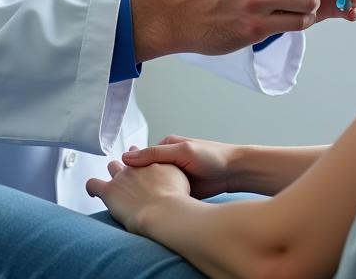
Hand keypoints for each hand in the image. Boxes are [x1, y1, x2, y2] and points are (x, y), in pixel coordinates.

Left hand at [86, 150, 189, 234]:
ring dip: (113, 174)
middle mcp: (137, 166)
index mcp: (154, 162)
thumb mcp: (183, 180)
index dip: (144, 163)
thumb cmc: (177, 200)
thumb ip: (175, 175)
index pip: (146, 155)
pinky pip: (93, 184)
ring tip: (115, 185)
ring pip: (112, 166)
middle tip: (130, 178)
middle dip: (128, 164)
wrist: (164, 212)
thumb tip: (174, 178)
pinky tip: (93, 192)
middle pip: (128, 158)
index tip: (145, 171)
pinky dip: (91, 187)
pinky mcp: (109, 191)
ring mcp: (122, 176)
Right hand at [121, 134, 236, 198]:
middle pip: (146, 174)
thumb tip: (127, 157)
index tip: (121, 182)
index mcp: (166, 146)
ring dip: (149, 194)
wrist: (234, 172)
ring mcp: (174, 175)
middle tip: (128, 198)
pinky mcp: (181, 189)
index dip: (131, 171)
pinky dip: (160, 200)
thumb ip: (156, 154)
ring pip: (155, 186)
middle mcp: (168, 160)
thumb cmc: (213, 156)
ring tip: (138, 205)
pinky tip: (154, 209)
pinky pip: (166, 195)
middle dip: (139, 185)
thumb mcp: (182, 151)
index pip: (141, 158)